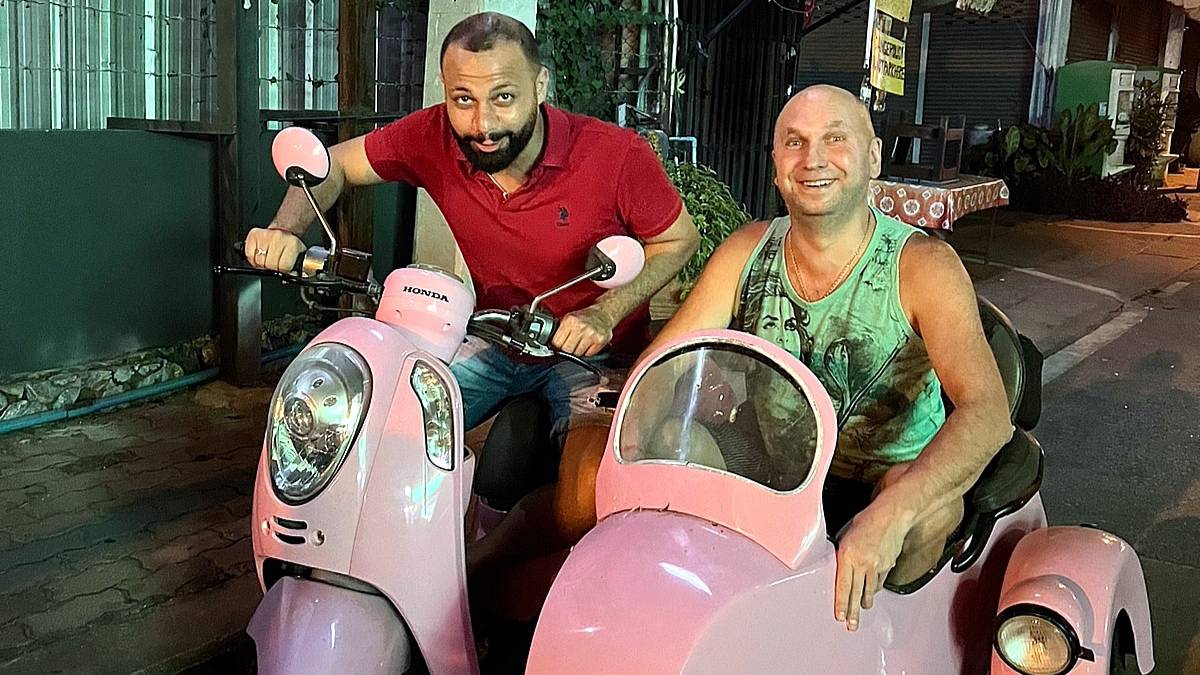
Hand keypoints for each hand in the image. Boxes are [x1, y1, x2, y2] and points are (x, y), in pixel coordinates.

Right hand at [244, 226, 304, 272]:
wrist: (285, 232)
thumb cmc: (290, 246)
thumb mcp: (298, 257)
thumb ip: (294, 269)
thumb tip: (286, 279)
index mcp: (292, 244)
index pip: (284, 266)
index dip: (282, 271)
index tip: (282, 269)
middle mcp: (279, 237)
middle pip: (270, 264)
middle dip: (271, 268)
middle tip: (273, 264)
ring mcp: (265, 235)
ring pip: (258, 261)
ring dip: (261, 264)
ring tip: (266, 259)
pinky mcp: (254, 234)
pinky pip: (249, 254)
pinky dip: (252, 258)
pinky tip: (259, 255)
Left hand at [550, 306, 614, 356]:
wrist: (604, 313)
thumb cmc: (585, 317)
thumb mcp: (569, 318)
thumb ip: (559, 329)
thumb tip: (548, 342)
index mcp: (570, 320)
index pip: (557, 342)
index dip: (556, 346)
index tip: (558, 345)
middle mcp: (581, 327)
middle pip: (567, 350)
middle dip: (566, 349)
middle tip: (570, 344)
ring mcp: (591, 334)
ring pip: (577, 354)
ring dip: (577, 351)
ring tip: (579, 343)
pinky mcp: (600, 341)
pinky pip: (588, 354)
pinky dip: (587, 352)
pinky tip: (587, 344)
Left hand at [833, 502, 911, 631]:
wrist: (891, 517)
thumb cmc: (867, 521)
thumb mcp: (845, 536)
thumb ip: (842, 554)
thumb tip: (839, 567)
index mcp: (848, 556)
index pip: (843, 586)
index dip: (842, 603)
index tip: (840, 616)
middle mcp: (863, 564)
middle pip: (857, 594)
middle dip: (854, 612)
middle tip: (852, 625)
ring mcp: (877, 566)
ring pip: (870, 591)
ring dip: (865, 602)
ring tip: (862, 611)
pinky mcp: (887, 566)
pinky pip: (879, 582)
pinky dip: (874, 588)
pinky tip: (872, 593)